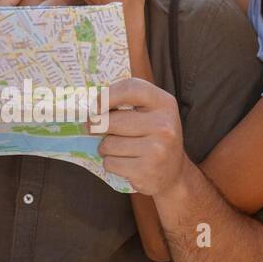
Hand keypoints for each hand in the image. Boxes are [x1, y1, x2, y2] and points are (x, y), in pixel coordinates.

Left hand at [95, 77, 188, 196]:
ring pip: (108, 144)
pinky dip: (111, 164)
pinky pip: (110, 163)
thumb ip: (126, 103)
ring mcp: (156, 149)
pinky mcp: (146, 171)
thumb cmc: (154, 137)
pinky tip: (124, 164)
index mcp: (164, 104)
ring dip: (105, 148)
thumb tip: (88, 108)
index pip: (130, 88)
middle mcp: (163, 125)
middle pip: (111, 121)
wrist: (174, 173)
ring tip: (119, 150)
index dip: (106, 96)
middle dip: (98, 127)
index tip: (94, 106)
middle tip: (97, 130)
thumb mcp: (151, 114)